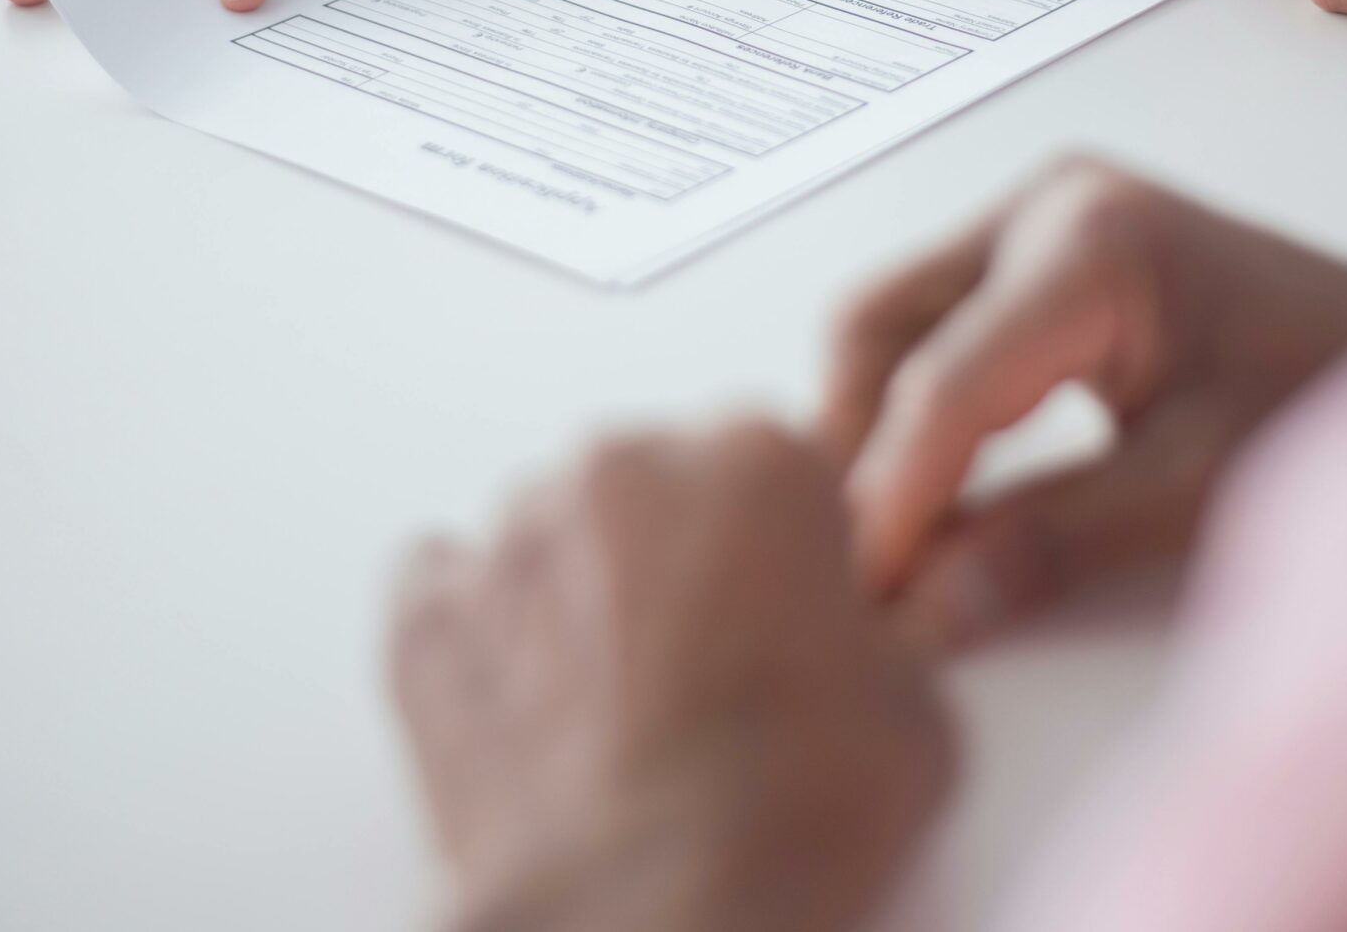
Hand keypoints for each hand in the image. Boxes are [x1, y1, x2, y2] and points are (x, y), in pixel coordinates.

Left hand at [391, 423, 955, 931]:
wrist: (650, 922)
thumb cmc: (785, 824)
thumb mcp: (920, 711)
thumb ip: (893, 625)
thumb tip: (886, 626)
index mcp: (758, 460)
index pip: (776, 460)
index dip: (789, 544)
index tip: (794, 608)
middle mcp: (626, 468)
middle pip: (659, 480)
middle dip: (683, 555)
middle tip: (711, 669)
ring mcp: (514, 538)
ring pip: (555, 530)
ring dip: (584, 589)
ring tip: (619, 705)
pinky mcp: (426, 615)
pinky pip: (448, 586)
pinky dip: (484, 633)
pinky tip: (533, 707)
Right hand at [824, 160, 1346, 647]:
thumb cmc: (1331, 398)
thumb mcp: (1200, 487)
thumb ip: (1052, 543)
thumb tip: (922, 611)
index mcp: (1092, 245)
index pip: (943, 382)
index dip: (888, 499)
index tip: (859, 598)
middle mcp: (1044, 204)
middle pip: (876, 325)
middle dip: (853, 448)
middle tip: (856, 570)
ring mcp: (1034, 216)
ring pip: (889, 323)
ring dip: (874, 429)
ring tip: (889, 543)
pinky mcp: (1034, 248)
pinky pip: (932, 323)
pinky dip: (916, 409)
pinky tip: (932, 495)